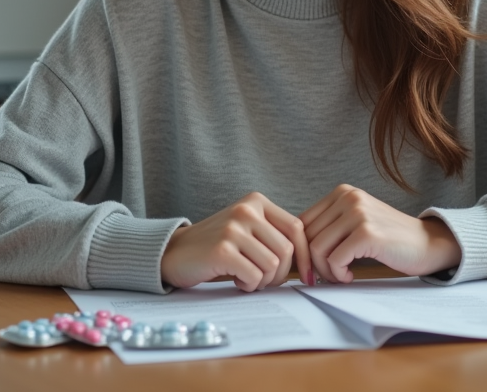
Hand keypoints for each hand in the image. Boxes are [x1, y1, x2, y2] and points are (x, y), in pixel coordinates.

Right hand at [161, 192, 312, 291]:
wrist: (174, 252)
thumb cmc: (216, 245)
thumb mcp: (247, 229)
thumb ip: (274, 235)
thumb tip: (311, 261)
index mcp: (256, 201)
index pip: (297, 228)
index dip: (305, 255)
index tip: (308, 276)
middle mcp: (246, 210)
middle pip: (286, 250)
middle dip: (280, 274)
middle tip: (263, 280)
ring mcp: (233, 228)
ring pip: (272, 266)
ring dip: (263, 281)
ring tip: (246, 278)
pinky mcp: (222, 249)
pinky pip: (254, 276)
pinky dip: (249, 285)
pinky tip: (236, 280)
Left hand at [299, 184, 460, 283]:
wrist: (427, 243)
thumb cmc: (389, 239)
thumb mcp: (356, 222)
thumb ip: (329, 227)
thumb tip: (293, 248)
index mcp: (342, 192)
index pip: (302, 222)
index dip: (301, 249)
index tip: (310, 269)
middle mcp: (348, 197)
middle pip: (307, 236)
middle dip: (312, 263)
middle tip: (326, 277)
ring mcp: (358, 213)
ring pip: (317, 249)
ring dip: (326, 271)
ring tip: (341, 277)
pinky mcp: (368, 233)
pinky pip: (335, 260)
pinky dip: (338, 274)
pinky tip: (350, 277)